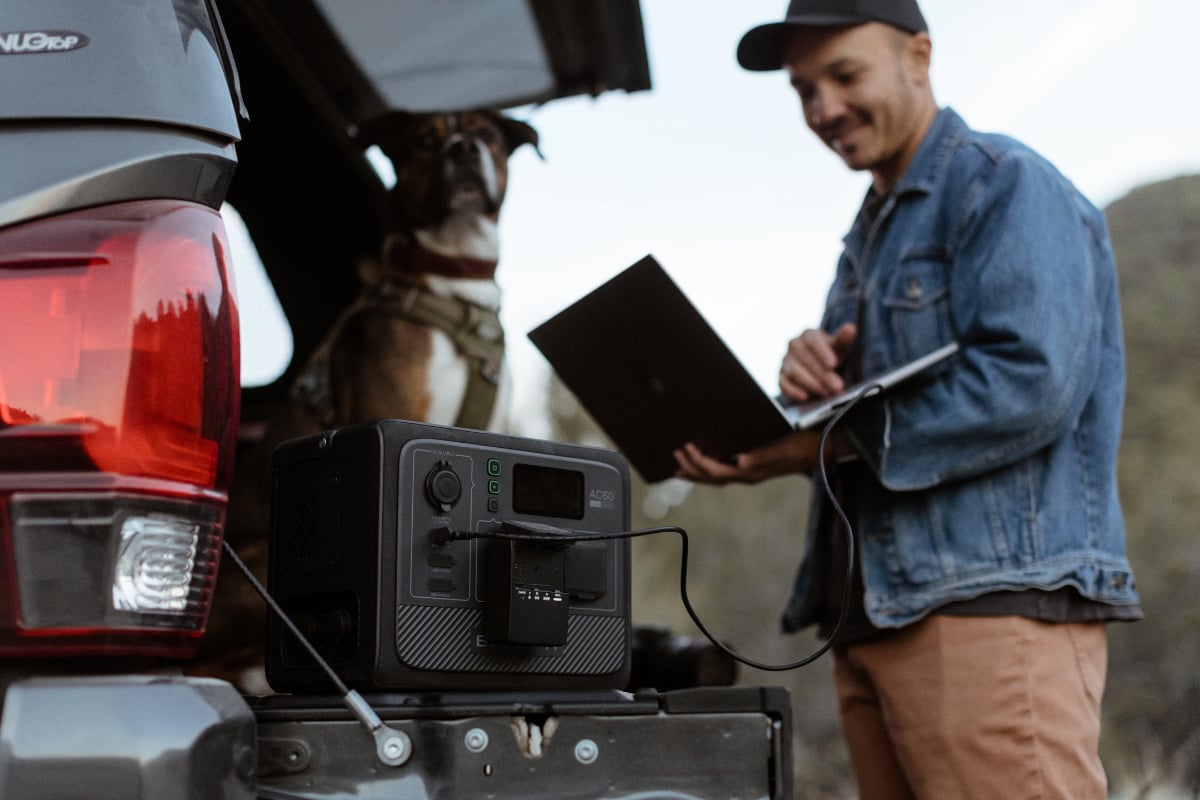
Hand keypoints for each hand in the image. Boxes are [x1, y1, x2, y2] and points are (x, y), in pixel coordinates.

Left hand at [673, 429, 827, 485]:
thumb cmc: (807, 445)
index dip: (699, 462)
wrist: (826, 449)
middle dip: (691, 468)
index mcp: (753, 472)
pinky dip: (710, 469)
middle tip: (674, 453)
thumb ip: (764, 456)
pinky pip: (726, 471)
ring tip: (679, 465)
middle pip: (712, 478)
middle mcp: (749, 475)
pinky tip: (703, 462)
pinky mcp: (755, 467)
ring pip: (717, 478)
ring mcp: (751, 473)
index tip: (686, 448)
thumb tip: (741, 461)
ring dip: (697, 472)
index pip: (717, 472)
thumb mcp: (786, 447)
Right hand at [780, 323, 857, 401]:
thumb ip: (843, 339)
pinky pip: (784, 384)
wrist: (818, 366)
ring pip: (794, 371)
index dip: (822, 353)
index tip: (833, 364)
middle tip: (836, 385)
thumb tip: (850, 328)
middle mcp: (794, 345)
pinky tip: (805, 396)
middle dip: (822, 374)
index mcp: (808, 335)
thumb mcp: (838, 347)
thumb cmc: (829, 355)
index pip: (813, 341)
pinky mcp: (781, 376)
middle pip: (805, 358)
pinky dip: (794, 391)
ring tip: (826, 392)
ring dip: (811, 383)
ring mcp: (786, 361)